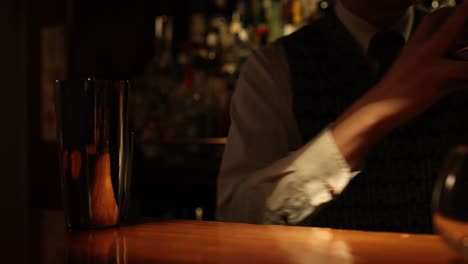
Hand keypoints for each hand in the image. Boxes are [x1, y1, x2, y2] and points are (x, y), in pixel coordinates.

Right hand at [332, 3, 467, 168]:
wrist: (377, 109)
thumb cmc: (394, 93)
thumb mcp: (409, 69)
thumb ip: (434, 62)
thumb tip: (458, 66)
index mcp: (413, 46)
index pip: (432, 19)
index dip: (449, 12)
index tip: (458, 11)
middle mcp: (422, 52)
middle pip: (449, 25)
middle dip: (464, 14)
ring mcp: (429, 66)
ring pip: (465, 53)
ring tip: (466, 65)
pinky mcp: (435, 82)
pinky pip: (463, 76)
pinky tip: (465, 83)